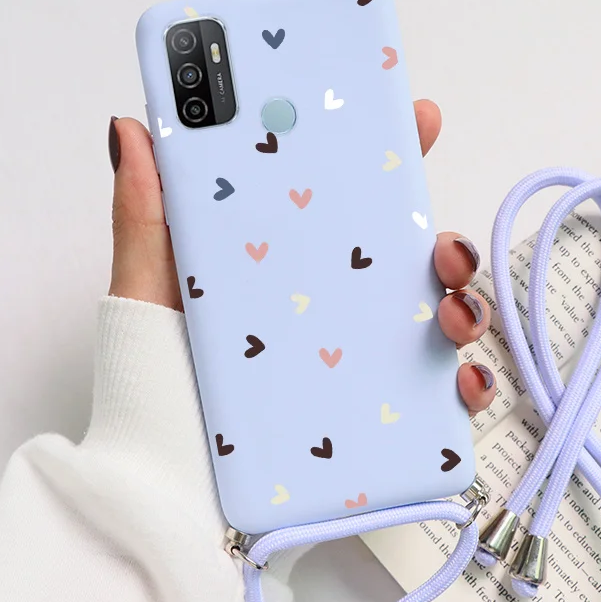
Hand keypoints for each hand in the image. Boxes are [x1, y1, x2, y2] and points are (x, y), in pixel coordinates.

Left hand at [107, 100, 495, 414]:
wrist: (166, 481)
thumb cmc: (158, 376)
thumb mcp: (151, 285)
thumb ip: (146, 210)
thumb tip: (134, 126)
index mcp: (291, 261)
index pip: (350, 199)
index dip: (390, 158)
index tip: (420, 120)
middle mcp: (335, 304)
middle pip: (411, 259)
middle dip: (445, 242)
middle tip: (441, 249)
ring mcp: (361, 358)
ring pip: (438, 317)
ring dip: (464, 307)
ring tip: (451, 316)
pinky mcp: (377, 416)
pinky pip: (440, 395)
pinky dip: (466, 383)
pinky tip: (461, 381)